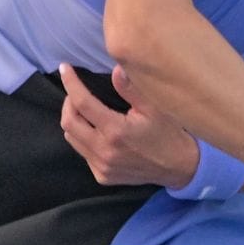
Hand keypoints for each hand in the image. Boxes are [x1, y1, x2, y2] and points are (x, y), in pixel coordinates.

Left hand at [58, 63, 200, 187]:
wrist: (178, 167)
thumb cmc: (168, 133)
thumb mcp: (154, 108)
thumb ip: (131, 89)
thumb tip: (115, 69)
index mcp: (116, 131)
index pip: (82, 103)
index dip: (71, 83)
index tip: (65, 68)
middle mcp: (104, 151)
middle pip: (69, 123)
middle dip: (68, 103)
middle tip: (76, 93)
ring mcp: (102, 167)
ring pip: (72, 139)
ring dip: (74, 121)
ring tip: (84, 110)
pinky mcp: (103, 176)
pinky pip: (83, 153)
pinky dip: (84, 139)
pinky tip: (98, 132)